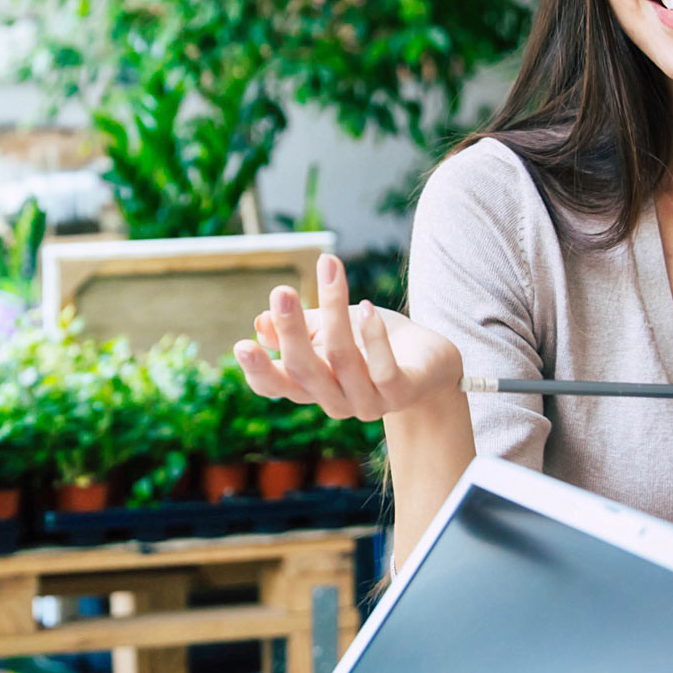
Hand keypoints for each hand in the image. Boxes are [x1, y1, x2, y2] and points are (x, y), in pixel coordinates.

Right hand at [236, 252, 462, 419]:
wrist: (430, 363)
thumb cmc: (372, 342)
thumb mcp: (330, 330)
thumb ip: (299, 328)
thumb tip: (260, 322)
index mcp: (311, 386)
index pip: (275, 386)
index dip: (258, 370)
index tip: (242, 345)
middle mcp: (334, 400)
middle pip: (304, 370)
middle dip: (291, 330)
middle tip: (282, 291)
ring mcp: (367, 402)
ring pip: (342, 359)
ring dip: (334, 312)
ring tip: (330, 270)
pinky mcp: (400, 394)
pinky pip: (383, 369)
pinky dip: (373, 337)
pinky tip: (366, 307)